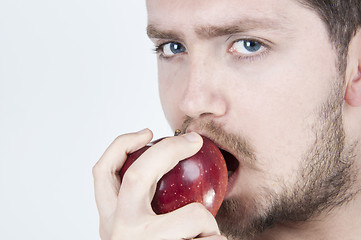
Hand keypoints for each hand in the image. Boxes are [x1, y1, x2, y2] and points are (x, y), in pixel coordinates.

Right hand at [93, 129, 226, 239]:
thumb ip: (144, 206)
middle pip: (138, 175)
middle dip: (169, 151)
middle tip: (194, 141)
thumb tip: (172, 169)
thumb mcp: (138, 231)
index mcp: (110, 220)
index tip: (148, 133)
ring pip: (191, 216)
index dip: (122, 145)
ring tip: (208, 235)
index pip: (103, 172)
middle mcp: (118, 231)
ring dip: (210, 221)